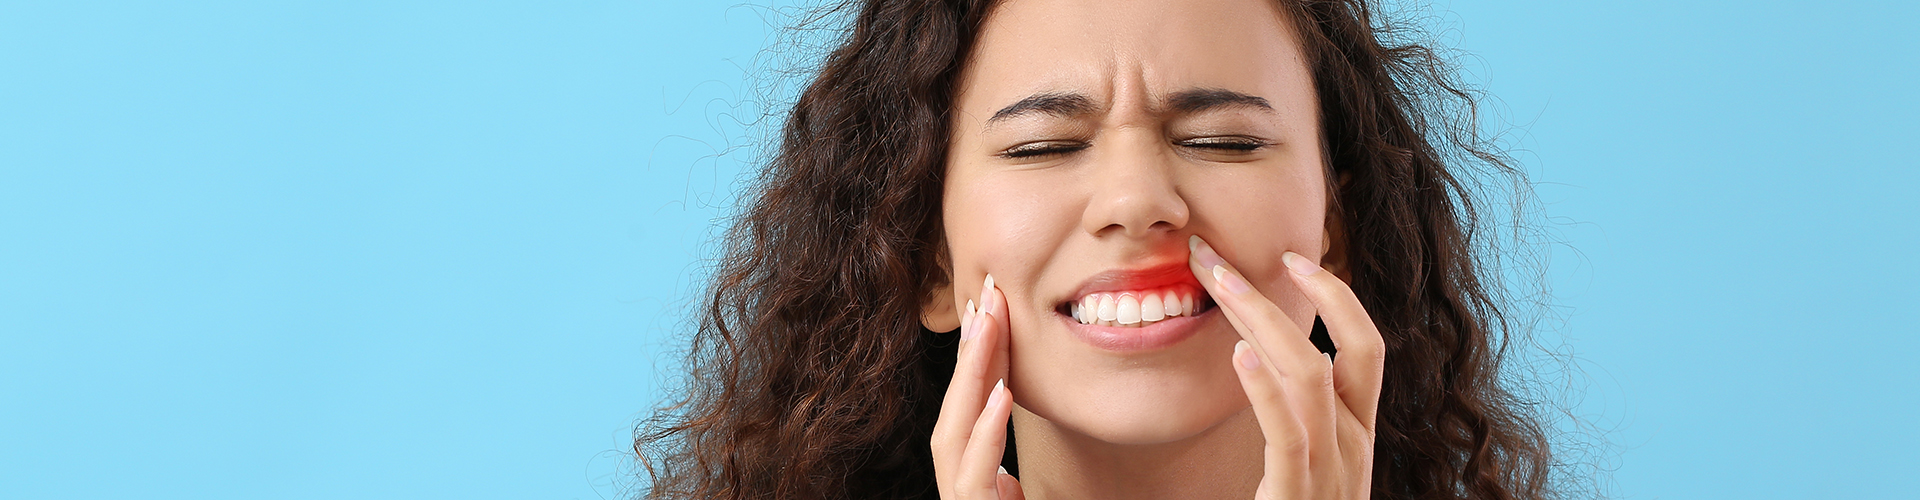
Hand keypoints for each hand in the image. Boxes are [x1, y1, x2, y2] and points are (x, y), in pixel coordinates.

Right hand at [931, 274, 1025, 499]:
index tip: (988, 306)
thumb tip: (1004, 451)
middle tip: (987, 294)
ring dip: (971, 378)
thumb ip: (1002, 473)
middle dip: (970, 351)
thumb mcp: (1014, 499)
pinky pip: (974, 476)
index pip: (971, 406)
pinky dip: (987, 434)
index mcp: (965, 475)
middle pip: (956, 410)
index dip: (979, 355)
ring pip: (953, 434)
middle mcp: (957, 484)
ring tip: (989, 327)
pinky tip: (1001, 396)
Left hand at [1190, 236, 1385, 499]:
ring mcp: (1333, 476)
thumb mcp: (1301, 470)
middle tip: (1220, 254)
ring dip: (1262, 320)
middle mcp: (1355, 451)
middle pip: (1345, 349)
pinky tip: (1236, 354)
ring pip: (1312, 378)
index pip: (1366, 349)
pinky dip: (1264, 389)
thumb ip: (1290, 421)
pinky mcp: (1299, 498)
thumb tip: (1255, 362)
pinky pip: (1290, 435)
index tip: (1293, 257)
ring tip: (1216, 282)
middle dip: (1292, 291)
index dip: (1337, 297)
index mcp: (1357, 439)